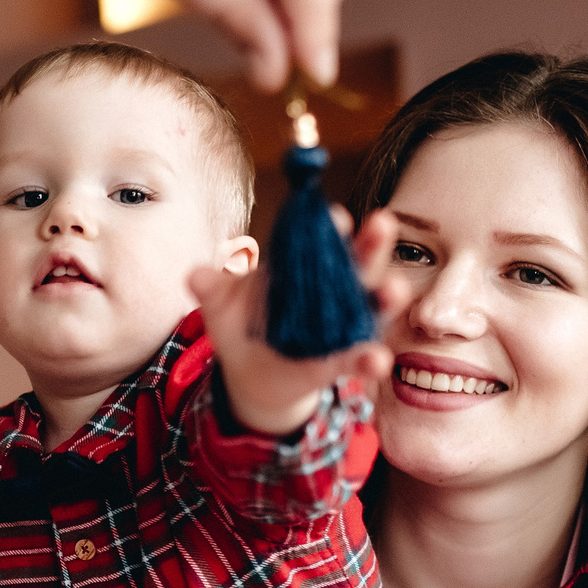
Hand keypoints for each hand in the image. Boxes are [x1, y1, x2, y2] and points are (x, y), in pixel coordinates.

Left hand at [189, 206, 395, 432]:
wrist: (248, 373)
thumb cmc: (241, 323)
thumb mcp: (222, 304)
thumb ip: (213, 288)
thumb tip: (195, 276)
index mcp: (305, 264)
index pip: (322, 236)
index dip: (329, 223)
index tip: (332, 214)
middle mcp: (335, 287)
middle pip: (360, 259)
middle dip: (373, 242)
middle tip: (382, 222)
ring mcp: (345, 324)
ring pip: (372, 304)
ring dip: (387, 294)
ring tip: (392, 289)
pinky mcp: (343, 362)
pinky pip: (361, 359)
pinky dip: (371, 359)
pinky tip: (375, 359)